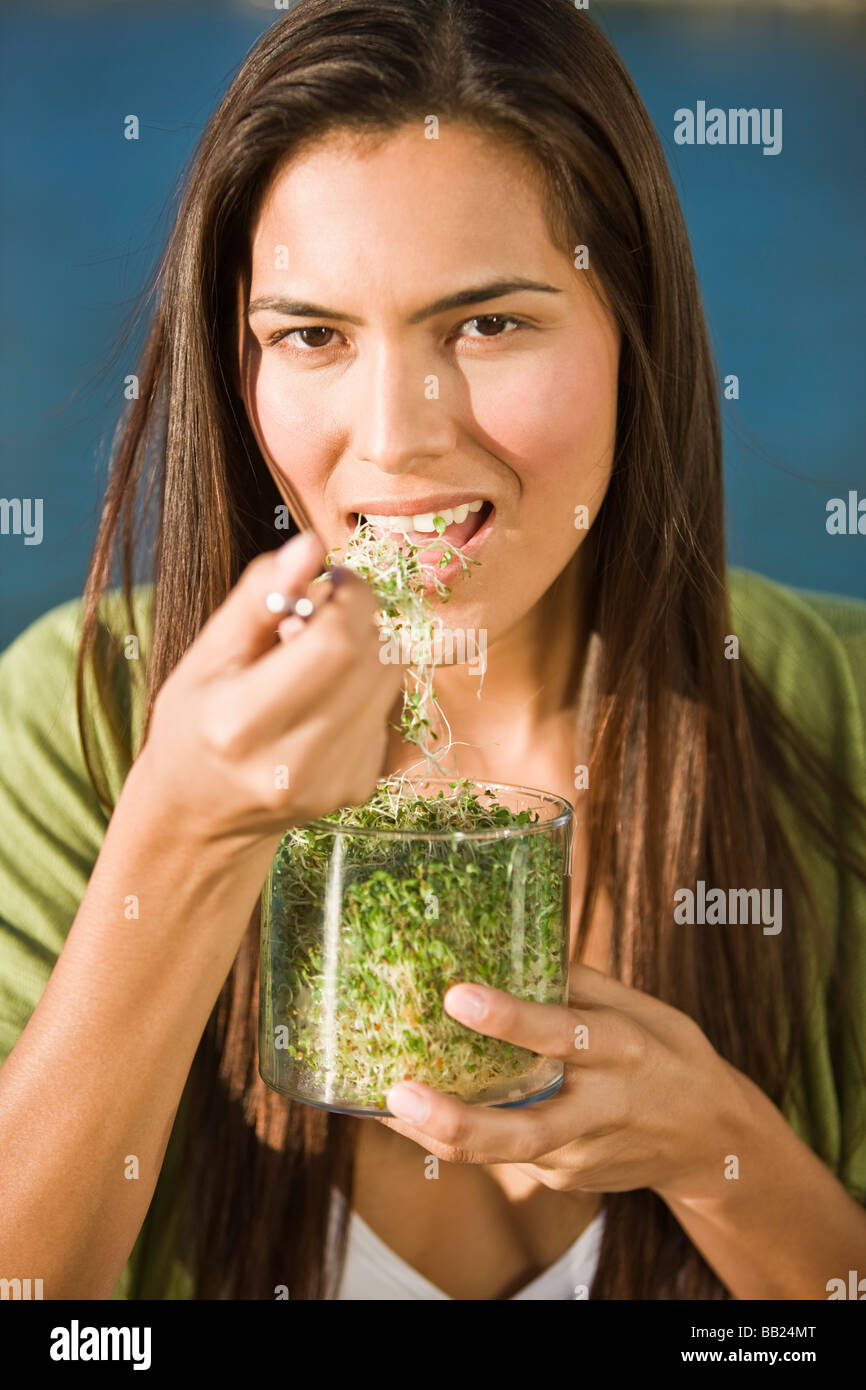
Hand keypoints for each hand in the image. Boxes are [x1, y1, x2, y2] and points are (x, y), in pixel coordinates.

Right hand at [136, 531, 402, 843]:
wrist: (202, 813)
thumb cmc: (195, 722)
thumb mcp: (207, 655)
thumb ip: (259, 597)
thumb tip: (311, 545)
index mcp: (241, 723)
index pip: (336, 643)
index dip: (349, 595)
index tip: (331, 580)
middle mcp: (292, 763)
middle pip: (373, 660)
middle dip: (359, 619)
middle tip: (320, 618)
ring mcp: (331, 784)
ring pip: (391, 683)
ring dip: (366, 655)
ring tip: (316, 663)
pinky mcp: (358, 790)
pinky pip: (389, 713)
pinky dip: (366, 693)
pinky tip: (324, 703)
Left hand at [380, 963, 756, 1204]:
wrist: (714, 1144)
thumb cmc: (667, 1055)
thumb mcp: (639, 1008)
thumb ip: (578, 984)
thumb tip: (510, 939)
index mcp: (623, 1050)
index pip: (564, 1034)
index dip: (510, 1018)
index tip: (457, 996)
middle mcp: (601, 1109)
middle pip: (525, 1132)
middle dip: (457, 1120)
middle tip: (399, 1092)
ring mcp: (581, 1156)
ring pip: (502, 1153)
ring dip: (439, 1132)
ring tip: (384, 1101)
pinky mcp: (565, 1180)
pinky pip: (505, 1157)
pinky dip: (459, 1136)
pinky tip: (418, 1112)